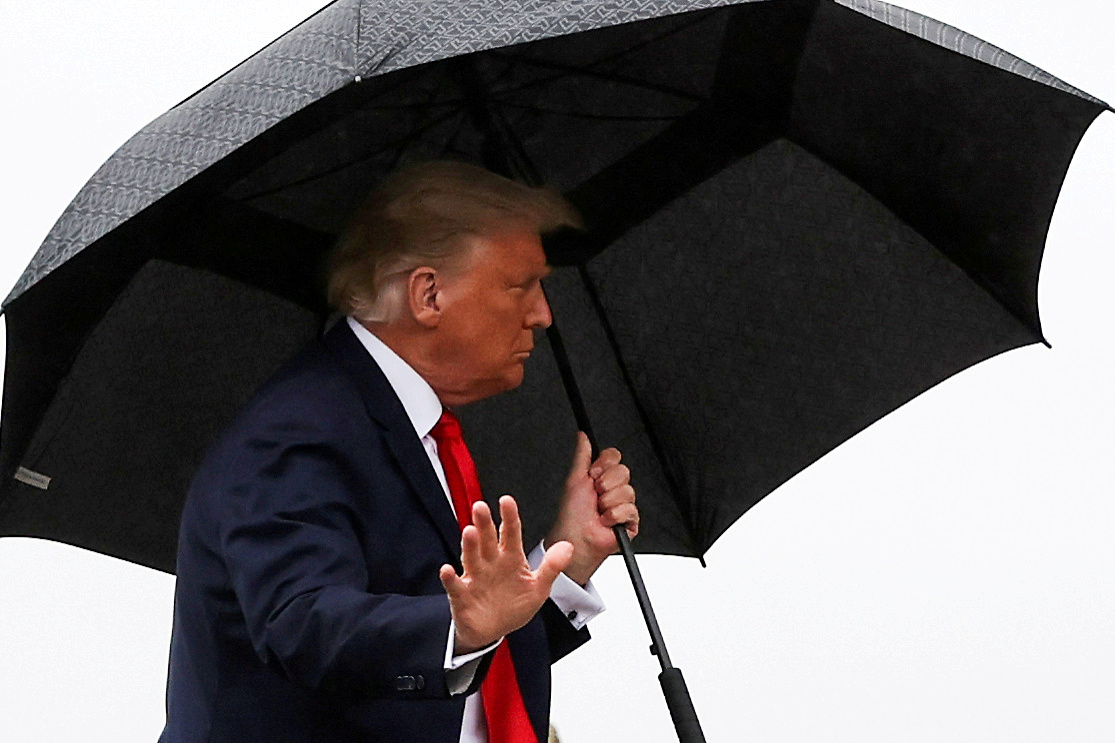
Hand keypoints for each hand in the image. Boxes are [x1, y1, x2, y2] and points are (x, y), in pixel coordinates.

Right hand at [439, 496, 572, 653]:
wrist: (494, 631)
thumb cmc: (514, 605)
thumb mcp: (537, 588)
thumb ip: (551, 567)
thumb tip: (568, 546)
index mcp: (510, 558)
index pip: (510, 533)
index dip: (509, 517)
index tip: (506, 500)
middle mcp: (491, 563)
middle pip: (487, 540)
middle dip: (484, 524)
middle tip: (481, 507)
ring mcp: (475, 577)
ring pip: (471, 557)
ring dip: (469, 545)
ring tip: (469, 532)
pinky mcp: (462, 595)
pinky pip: (454, 585)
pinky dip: (449, 578)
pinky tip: (446, 570)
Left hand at [545, 432, 638, 585]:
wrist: (575, 539)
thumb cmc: (571, 514)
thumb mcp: (574, 479)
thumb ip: (582, 455)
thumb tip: (582, 436)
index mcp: (601, 476)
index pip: (614, 457)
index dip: (604, 465)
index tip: (592, 475)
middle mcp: (613, 488)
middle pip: (623, 471)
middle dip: (605, 484)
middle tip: (595, 495)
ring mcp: (623, 504)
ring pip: (627, 491)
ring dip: (608, 503)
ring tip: (599, 512)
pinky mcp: (631, 521)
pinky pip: (630, 509)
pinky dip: (614, 516)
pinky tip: (606, 522)